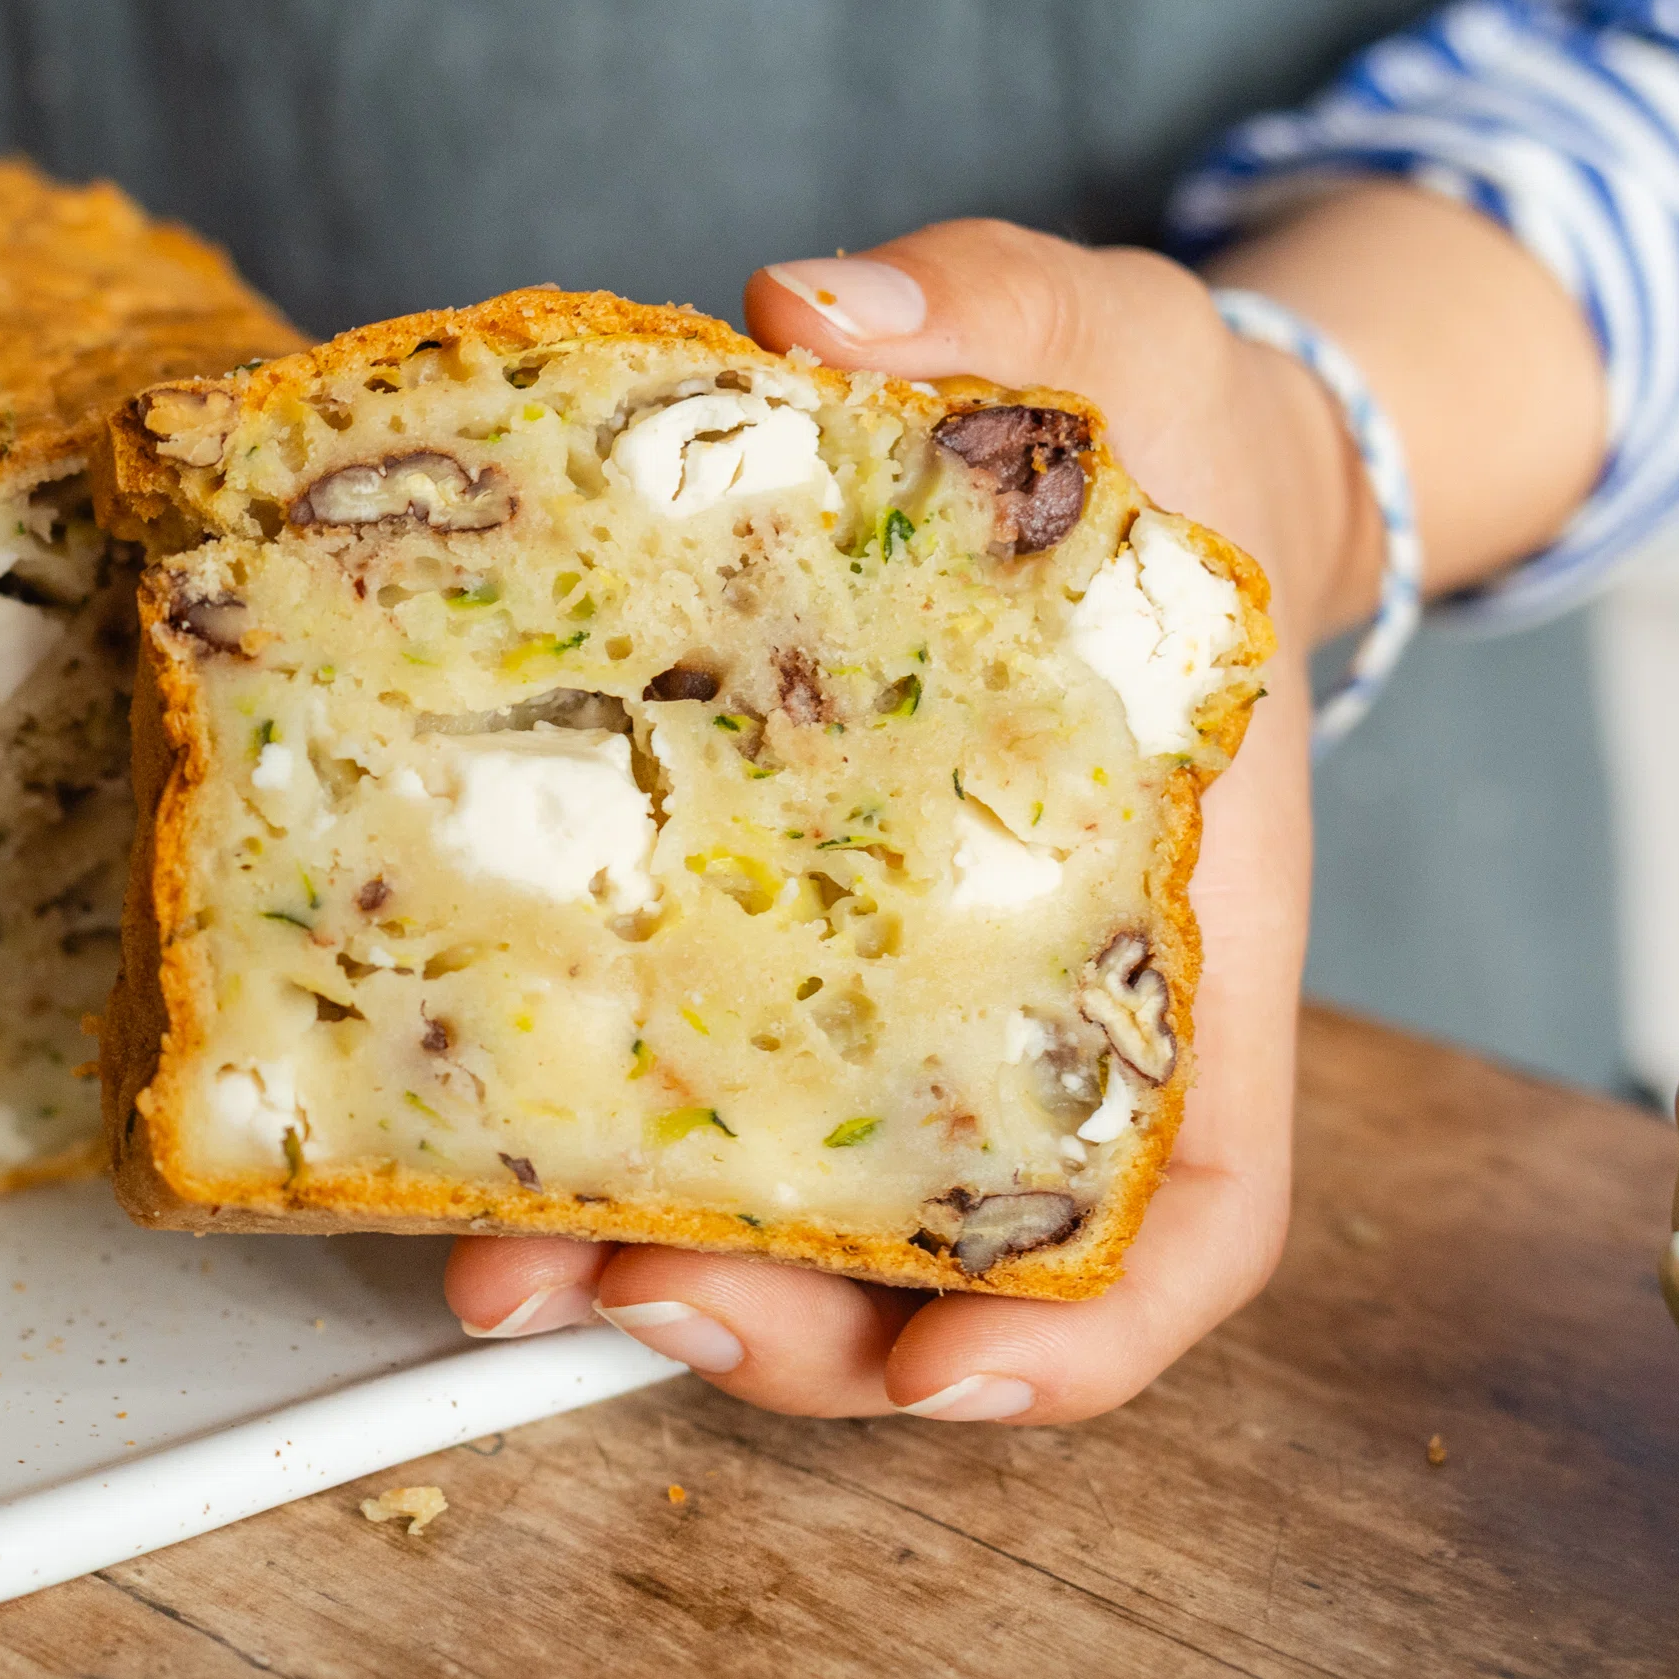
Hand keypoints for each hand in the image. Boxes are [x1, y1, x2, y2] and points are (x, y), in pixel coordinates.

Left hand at [441, 217, 1368, 1423]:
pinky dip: (609, 1161)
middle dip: (780, 1323)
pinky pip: (708, 1102)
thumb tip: (815, 306)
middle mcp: (1055, 1009)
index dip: (1081, 1332)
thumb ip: (990, 308)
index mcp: (1195, 922)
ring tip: (496, 1258)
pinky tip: (481, 1146)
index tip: (948, 1372)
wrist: (1118, 445)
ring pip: (814, 1229)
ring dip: (655, 1273)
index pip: (1196, 1203)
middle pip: (953, 1269)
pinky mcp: (783, 948)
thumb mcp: (1101, 329)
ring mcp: (915, 1000)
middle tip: (605, 1290)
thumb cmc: (1146, 424)